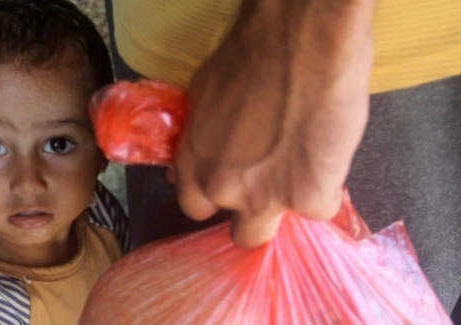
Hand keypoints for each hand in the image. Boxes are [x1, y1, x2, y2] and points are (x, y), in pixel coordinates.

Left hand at [173, 0, 375, 247]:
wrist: (301, 41)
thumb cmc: (252, 53)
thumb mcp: (205, 95)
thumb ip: (202, 138)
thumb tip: (200, 161)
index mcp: (195, 162)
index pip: (196, 207)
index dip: (219, 200)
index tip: (236, 187)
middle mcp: (222, 187)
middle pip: (238, 232)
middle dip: (254, 215)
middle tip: (274, 185)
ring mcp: (265, 198)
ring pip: (271, 231)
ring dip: (286, 209)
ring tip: (304, 174)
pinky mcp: (308, 198)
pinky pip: (320, 208)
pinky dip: (326, 188)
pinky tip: (328, 158)